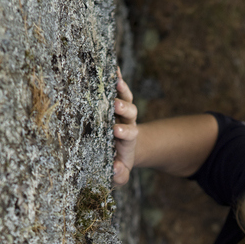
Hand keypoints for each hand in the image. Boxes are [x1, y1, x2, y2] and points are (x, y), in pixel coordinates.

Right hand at [112, 70, 137, 185]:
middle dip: (124, 109)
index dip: (124, 133)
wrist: (122, 150)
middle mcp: (127, 122)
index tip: (117, 132)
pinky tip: (115, 68)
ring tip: (116, 82)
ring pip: (126, 98)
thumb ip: (119, 176)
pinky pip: (120, 88)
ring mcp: (123, 111)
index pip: (128, 135)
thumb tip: (115, 168)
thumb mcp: (120, 174)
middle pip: (129, 113)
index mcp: (127, 140)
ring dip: (122, 90)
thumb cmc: (117, 162)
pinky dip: (118, 78)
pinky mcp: (118, 100)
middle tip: (117, 105)